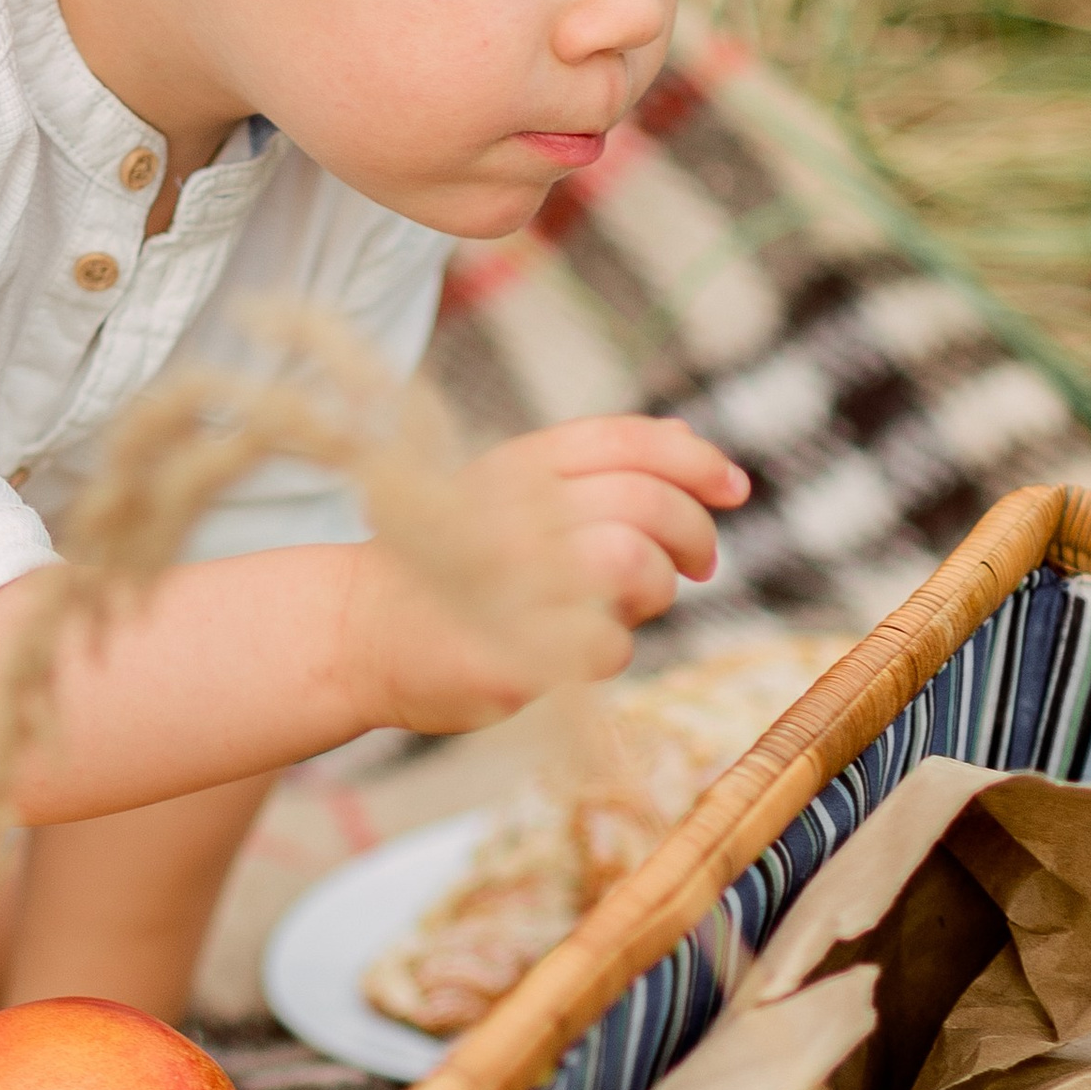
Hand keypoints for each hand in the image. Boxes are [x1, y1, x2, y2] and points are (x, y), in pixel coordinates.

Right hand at [344, 415, 749, 736]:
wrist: (356, 631)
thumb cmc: (447, 564)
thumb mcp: (507, 492)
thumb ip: (590, 469)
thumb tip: (688, 439)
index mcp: (517, 465)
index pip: (627, 440)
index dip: (695, 459)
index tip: (734, 487)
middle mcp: (514, 512)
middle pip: (647, 504)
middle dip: (694, 534)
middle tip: (700, 564)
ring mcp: (509, 581)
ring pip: (636, 568)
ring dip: (657, 590)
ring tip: (633, 603)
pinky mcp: (511, 651)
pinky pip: (609, 646)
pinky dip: (610, 650)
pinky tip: (574, 648)